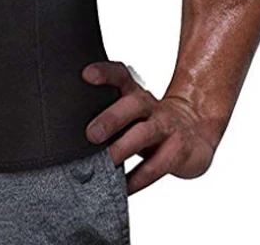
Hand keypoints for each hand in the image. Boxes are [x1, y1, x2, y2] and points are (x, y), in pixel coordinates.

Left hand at [82, 61, 216, 194]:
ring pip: (145, 134)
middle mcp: (150, 106)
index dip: (104, 73)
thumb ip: (105, 111)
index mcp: (134, 92)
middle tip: (91, 134)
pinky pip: (158, 166)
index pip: (120, 75)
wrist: (195, 128)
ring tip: (108, 160)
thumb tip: (64, 124)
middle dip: (111, 118)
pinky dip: (140, 178)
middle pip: (132, 104)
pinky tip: (125, 187)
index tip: (85, 75)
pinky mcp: (178, 151)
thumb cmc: (149, 119)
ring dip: (125, 147)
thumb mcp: (130, 110)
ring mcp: (166, 127)